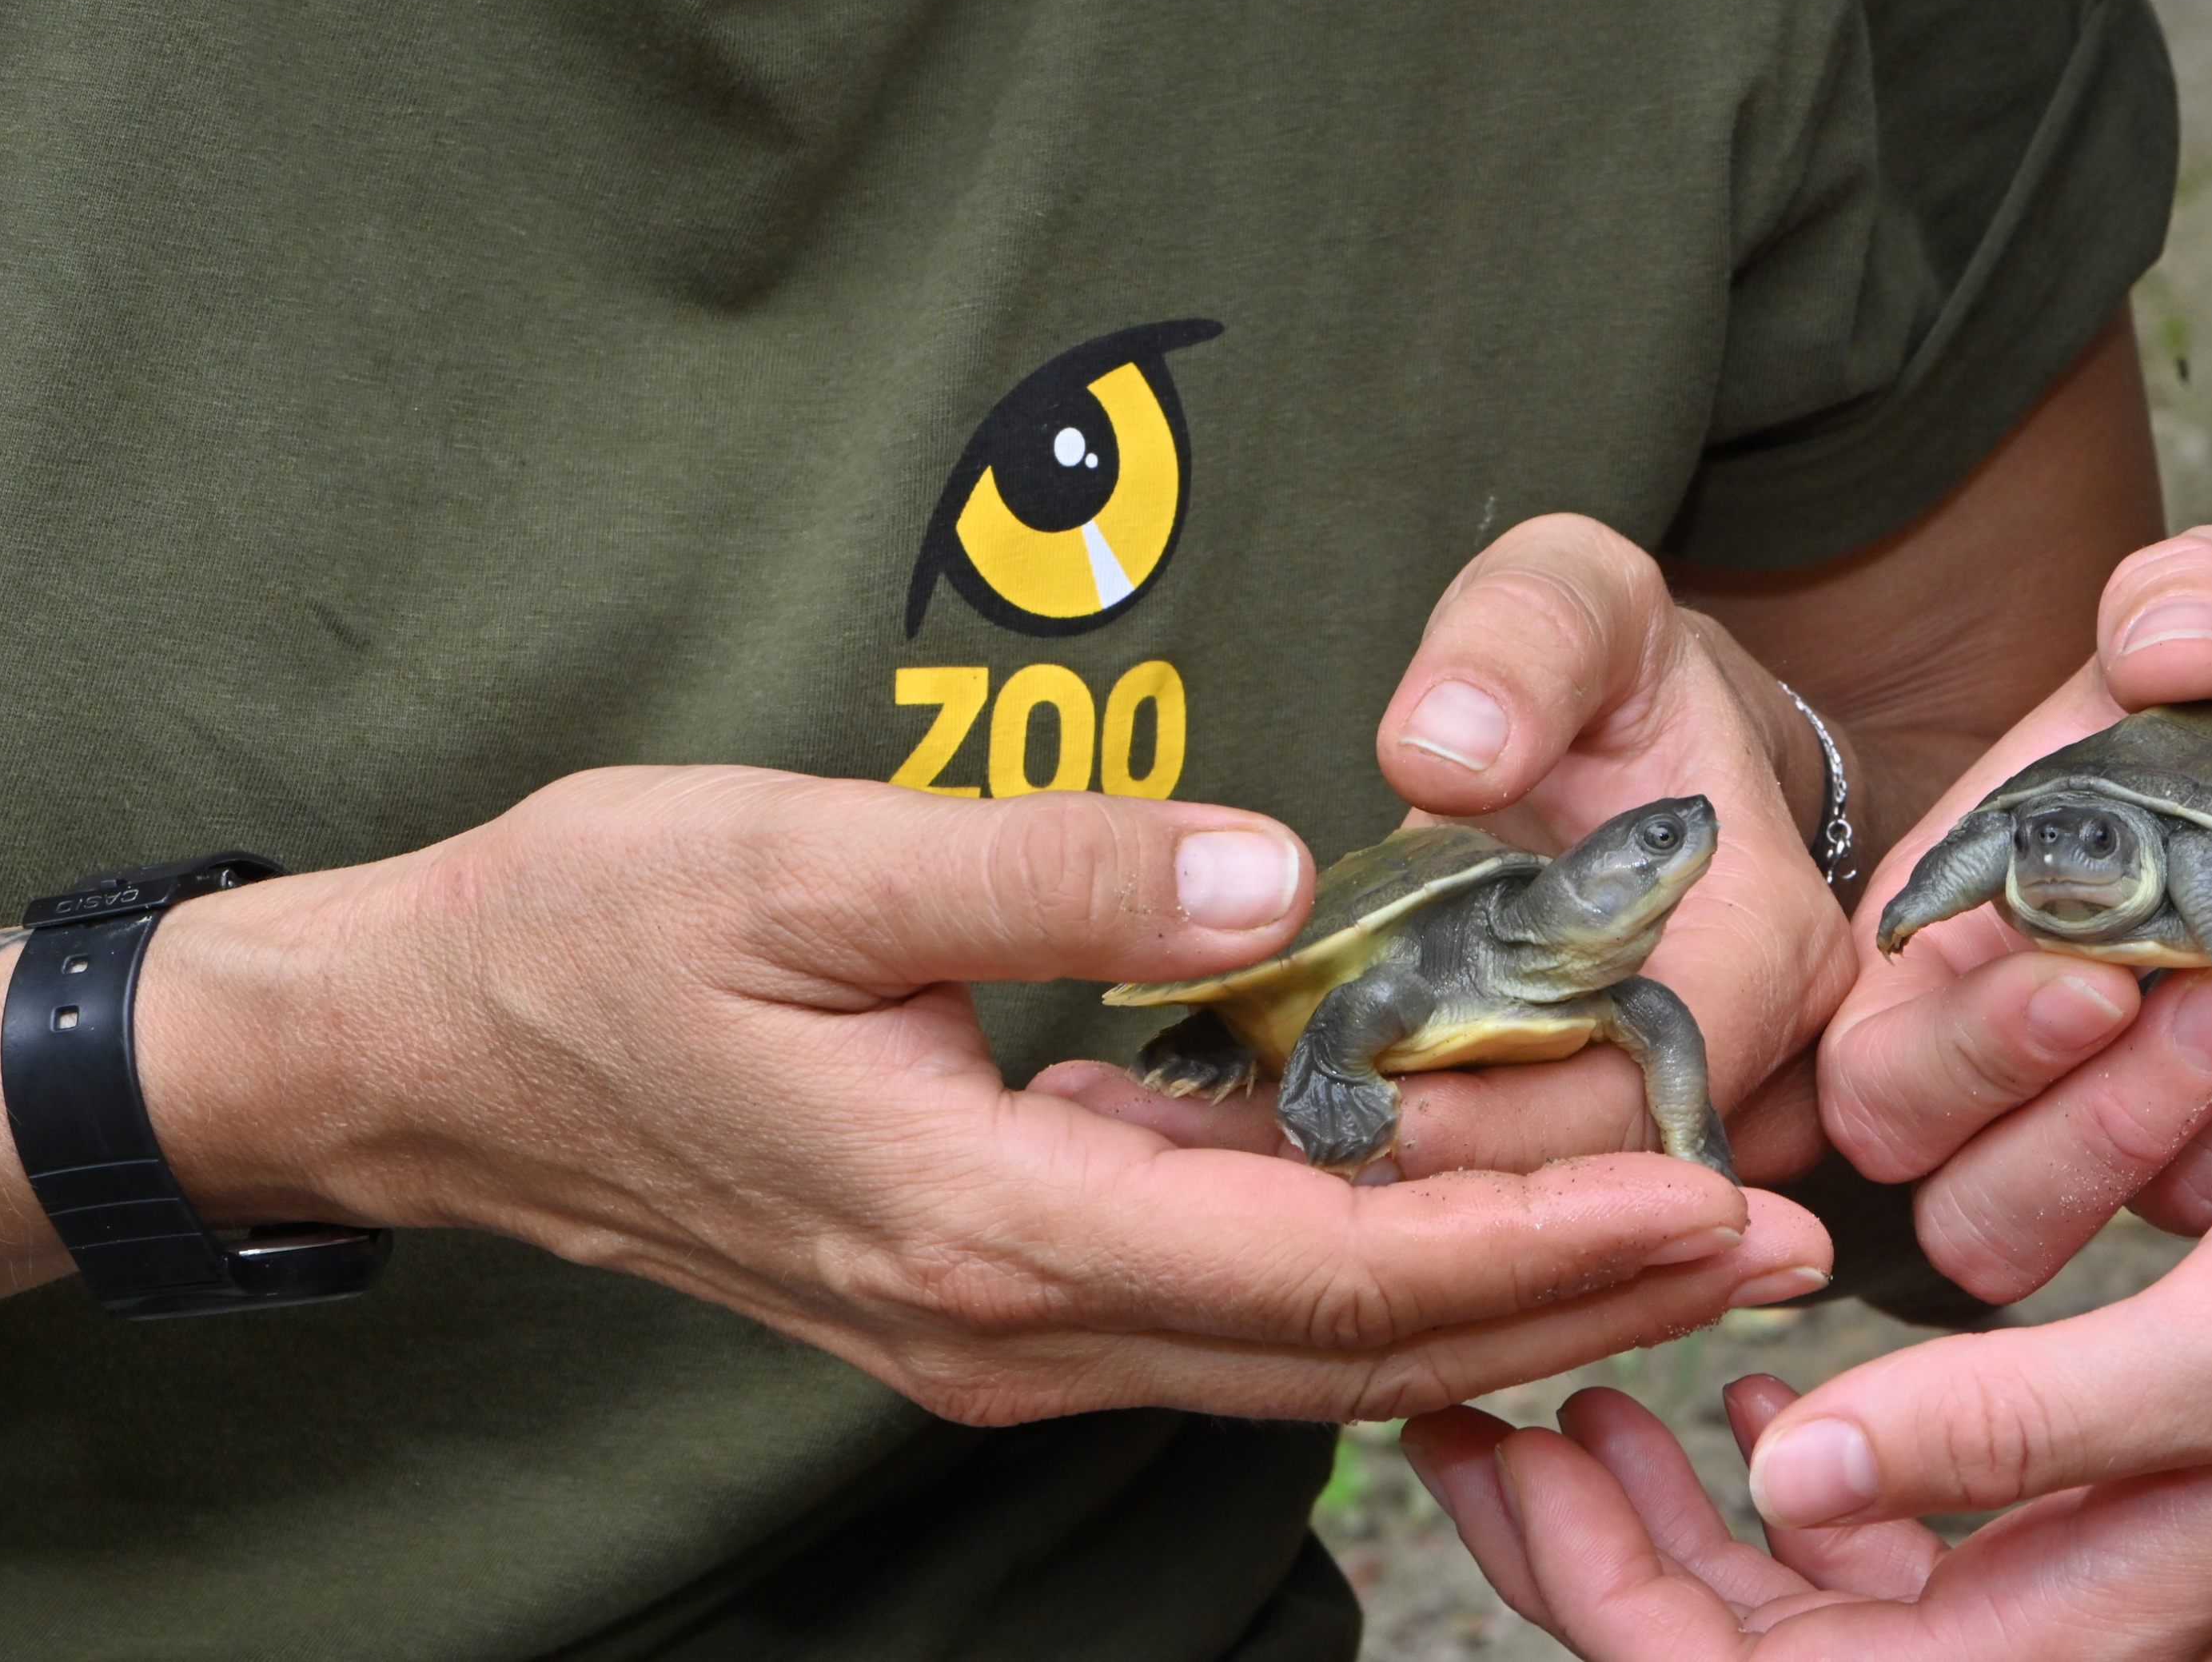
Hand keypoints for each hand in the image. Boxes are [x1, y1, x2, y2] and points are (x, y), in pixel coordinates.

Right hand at [123, 765, 1830, 1422]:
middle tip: (1779, 1241)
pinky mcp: (990, 1280)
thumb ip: (1042, 875)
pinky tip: (1472, 1222)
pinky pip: (1227, 1310)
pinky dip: (1376, 1282)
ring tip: (1684, 1246)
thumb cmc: (593, 935)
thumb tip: (1262, 871)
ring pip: (1301, 1348)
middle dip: (1577, 1299)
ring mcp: (999, 1324)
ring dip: (1499, 1301)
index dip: (1535, 1246)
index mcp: (980, 1231)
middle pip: (1349, 1347)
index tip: (1715, 1196)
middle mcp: (1010, 1321)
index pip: (1321, 1275)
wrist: (432, 1047)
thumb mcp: (801, 862)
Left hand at [1047, 513, 1863, 1184]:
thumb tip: (1447, 756)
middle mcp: (1750, 1055)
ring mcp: (1678, 1108)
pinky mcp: (1601, 1130)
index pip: (1650, 1082)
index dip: (1517, 1115)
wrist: (1642, 731)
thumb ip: (1518, 645)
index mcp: (1764, 942)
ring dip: (1407, 1200)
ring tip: (1250, 1150)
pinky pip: (1509, 1186)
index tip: (1379, 1104)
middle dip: (1438, 1180)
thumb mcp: (1574, 598)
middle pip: (1594, 1175)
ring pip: (1547, 1207)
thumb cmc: (1611, 662)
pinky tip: (1273, 1150)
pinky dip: (1400, 1177)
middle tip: (1271, 1147)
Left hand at [1407, 1068, 2211, 1659]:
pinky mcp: (2105, 1501)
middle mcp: (2077, 1627)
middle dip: (1595, 1543)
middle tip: (1475, 1402)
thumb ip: (2009, 1432)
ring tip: (1576, 1395)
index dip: (1602, 1584)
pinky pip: (1902, 1535)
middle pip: (1765, 1647)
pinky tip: (1752, 1400)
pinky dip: (1796, 1476)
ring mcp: (2089, 1572)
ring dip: (1674, 1515)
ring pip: (1813, 1596)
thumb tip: (1791, 1481)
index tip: (1491, 1436)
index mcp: (2090, 1628)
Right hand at [1824, 524, 2211, 1297]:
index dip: (1955, 1055)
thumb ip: (2200, 597)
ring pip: (2142, 1206)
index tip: (2093, 976)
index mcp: (1965, 915)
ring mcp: (2164, 1111)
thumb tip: (2159, 648)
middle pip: (1966, 1194)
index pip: (1879, 1060)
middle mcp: (2040, 1039)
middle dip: (2080, 1125)